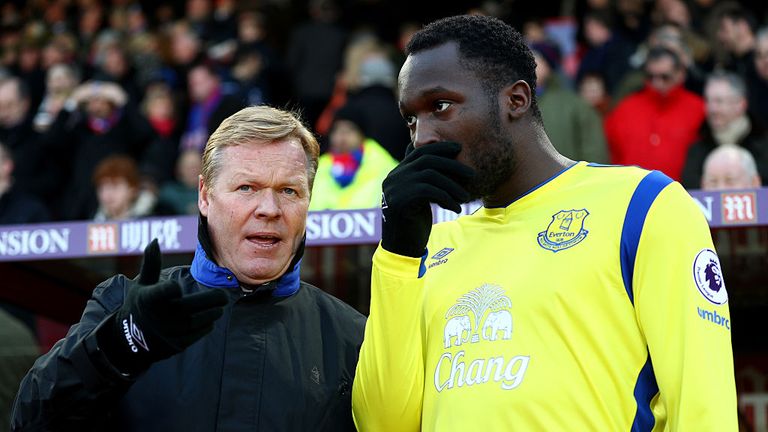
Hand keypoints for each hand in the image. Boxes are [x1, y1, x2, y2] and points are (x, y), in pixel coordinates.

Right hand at [97, 239, 228, 373]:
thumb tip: (155, 240)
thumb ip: (151, 264)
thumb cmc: (140, 305)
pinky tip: (211, 318)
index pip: (160, 293)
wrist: (129, 341)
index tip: (178, 287)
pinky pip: (195, 334)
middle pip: (189, 308)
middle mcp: (157, 317)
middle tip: (224, 295)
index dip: (170, 289)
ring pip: (196, 322)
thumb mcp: (141, 285)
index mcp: (148, 300)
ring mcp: (167, 333)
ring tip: (220, 307)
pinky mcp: (175, 344)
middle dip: (211, 301)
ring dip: (212, 314)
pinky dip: (206, 326)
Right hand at [380, 141, 473, 257]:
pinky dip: (447, 198)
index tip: (459, 148)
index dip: (440, 147)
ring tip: (466, 197)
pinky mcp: (400, 201)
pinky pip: (429, 191)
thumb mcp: (420, 197)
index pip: (419, 151)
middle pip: (426, 160)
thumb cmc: (414, 222)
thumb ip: (425, 180)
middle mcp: (393, 177)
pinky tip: (456, 209)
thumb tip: (442, 162)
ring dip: (453, 186)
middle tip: (472, 174)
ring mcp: (394, 188)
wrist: (401, 248)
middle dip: (452, 164)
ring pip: (430, 175)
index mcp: (397, 173)